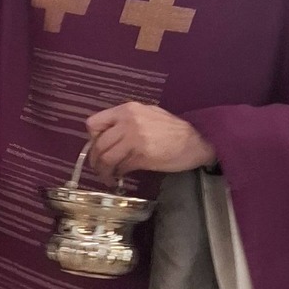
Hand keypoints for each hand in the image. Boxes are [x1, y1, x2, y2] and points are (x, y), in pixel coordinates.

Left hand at [85, 102, 216, 178]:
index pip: (93, 123)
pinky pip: (121, 167)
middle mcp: (128, 122)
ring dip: (103, 171)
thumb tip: (107, 135)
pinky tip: (120, 178)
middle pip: (98, 144)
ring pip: (106, 158)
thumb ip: (126, 121)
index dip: (92, 138)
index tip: (98, 147)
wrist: (196, 142)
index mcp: (127, 110)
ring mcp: (134, 138)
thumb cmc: (172, 129)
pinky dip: (117, 174)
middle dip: (95, 160)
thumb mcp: (148, 115)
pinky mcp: (141, 155)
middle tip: (98, 168)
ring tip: (107, 176)